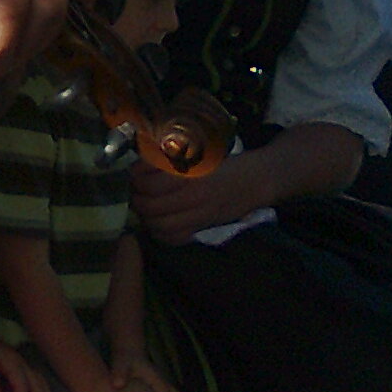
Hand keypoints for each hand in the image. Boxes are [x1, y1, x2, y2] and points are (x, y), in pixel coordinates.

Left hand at [130, 155, 256, 245]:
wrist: (257, 180)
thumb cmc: (226, 161)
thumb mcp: (198, 153)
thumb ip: (171, 159)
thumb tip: (144, 162)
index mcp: (191, 174)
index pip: (150, 184)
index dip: (135, 178)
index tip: (134, 172)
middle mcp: (193, 197)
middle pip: (150, 206)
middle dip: (136, 198)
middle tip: (135, 190)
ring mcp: (198, 215)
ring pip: (158, 225)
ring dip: (145, 216)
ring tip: (144, 206)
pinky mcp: (203, 227)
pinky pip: (174, 238)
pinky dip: (160, 233)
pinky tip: (158, 222)